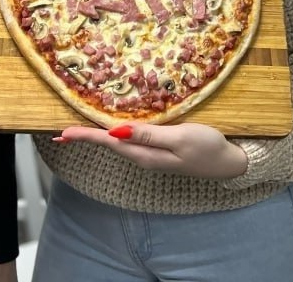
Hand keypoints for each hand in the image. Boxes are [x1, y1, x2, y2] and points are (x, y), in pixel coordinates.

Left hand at [54, 122, 247, 179]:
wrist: (230, 162)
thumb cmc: (208, 147)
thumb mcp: (180, 138)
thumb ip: (149, 134)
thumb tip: (116, 132)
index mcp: (145, 154)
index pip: (109, 142)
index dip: (86, 136)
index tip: (64, 133)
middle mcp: (144, 156)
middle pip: (109, 144)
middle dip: (85, 137)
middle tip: (62, 133)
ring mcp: (152, 154)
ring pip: (118, 143)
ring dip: (97, 137)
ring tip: (79, 132)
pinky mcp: (160, 149)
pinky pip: (131, 140)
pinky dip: (115, 135)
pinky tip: (111, 130)